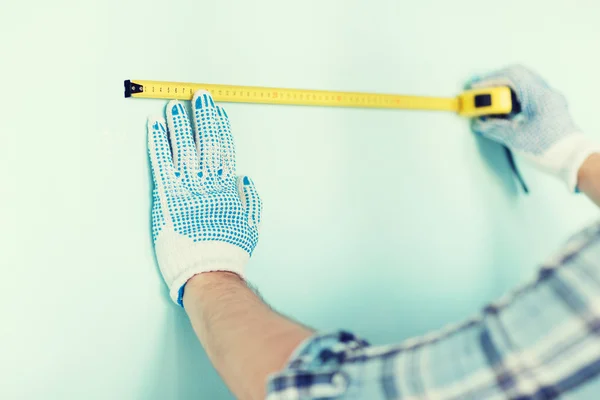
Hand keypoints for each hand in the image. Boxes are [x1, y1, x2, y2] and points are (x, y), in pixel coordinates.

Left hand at [147, 90, 261, 305]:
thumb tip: (244, 178)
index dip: (220, 128)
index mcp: (227, 189)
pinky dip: (159, 144)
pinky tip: (155, 127)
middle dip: (203, 117)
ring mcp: (187, 189)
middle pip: (206, 143)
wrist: (208, 272)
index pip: (224, 150)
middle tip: (198, 96)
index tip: (216, 110)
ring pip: (184, 149)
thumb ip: (249, 200)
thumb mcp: (249, 226)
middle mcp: (208, 183)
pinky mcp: (167, 198)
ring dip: (179, 125)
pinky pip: (162, 164)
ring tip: (175, 106)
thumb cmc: (228, 253)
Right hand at [466, 65, 599, 190]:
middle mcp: (546, 93)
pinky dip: (514, 98)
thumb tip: (479, 124)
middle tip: (481, 91)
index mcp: (540, 96)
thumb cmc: (549, 149)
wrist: (574, 160)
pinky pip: (529, 93)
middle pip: (518, 74)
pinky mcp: (550, 106)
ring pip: (523, 82)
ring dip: (505, 90)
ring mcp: (550, 98)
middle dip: (497, 81)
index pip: (511, 76)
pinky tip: (505, 111)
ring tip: (491, 104)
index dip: (489, 81)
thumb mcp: (516, 139)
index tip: (475, 88)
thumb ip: (494, 128)